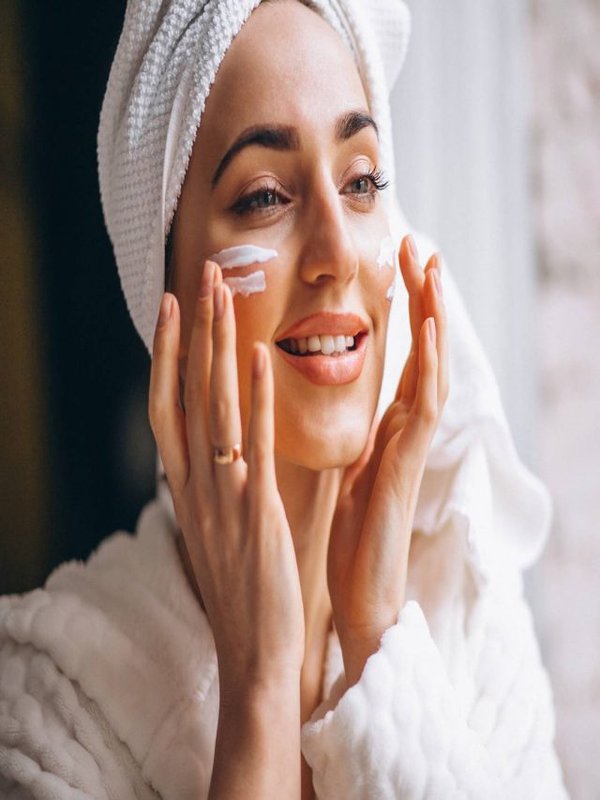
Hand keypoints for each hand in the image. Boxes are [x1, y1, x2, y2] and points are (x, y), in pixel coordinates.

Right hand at [148, 261, 304, 694]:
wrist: (253, 650)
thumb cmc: (240, 587)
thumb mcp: (214, 527)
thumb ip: (214, 483)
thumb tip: (217, 448)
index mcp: (185, 486)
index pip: (167, 405)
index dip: (167, 353)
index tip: (173, 308)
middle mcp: (194, 482)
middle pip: (187, 391)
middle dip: (193, 330)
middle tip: (201, 275)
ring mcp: (222, 494)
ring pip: (214, 405)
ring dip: (218, 346)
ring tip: (224, 294)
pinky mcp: (256, 510)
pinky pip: (254, 443)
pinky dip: (257, 397)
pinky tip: (262, 356)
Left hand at [327, 234, 447, 685]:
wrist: (359, 593)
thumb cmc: (352, 536)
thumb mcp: (348, 470)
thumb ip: (357, 435)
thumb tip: (348, 408)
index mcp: (387, 427)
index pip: (403, 357)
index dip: (406, 311)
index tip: (399, 265)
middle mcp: (405, 428)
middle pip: (424, 350)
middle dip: (425, 298)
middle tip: (422, 245)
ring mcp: (412, 444)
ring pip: (432, 365)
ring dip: (435, 315)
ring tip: (433, 265)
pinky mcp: (407, 463)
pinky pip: (425, 403)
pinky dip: (431, 361)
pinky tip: (431, 325)